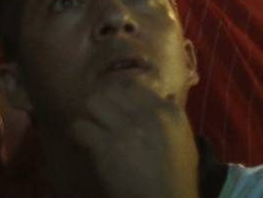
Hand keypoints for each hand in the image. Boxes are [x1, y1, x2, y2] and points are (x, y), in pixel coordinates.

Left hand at [70, 78, 198, 197]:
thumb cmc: (177, 178)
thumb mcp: (184, 143)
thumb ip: (171, 117)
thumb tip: (163, 94)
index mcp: (169, 112)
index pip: (134, 85)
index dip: (120, 95)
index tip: (116, 106)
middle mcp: (147, 115)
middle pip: (110, 91)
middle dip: (104, 105)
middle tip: (102, 119)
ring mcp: (126, 129)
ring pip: (93, 102)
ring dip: (91, 116)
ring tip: (93, 129)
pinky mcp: (106, 146)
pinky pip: (80, 127)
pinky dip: (77, 134)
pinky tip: (83, 142)